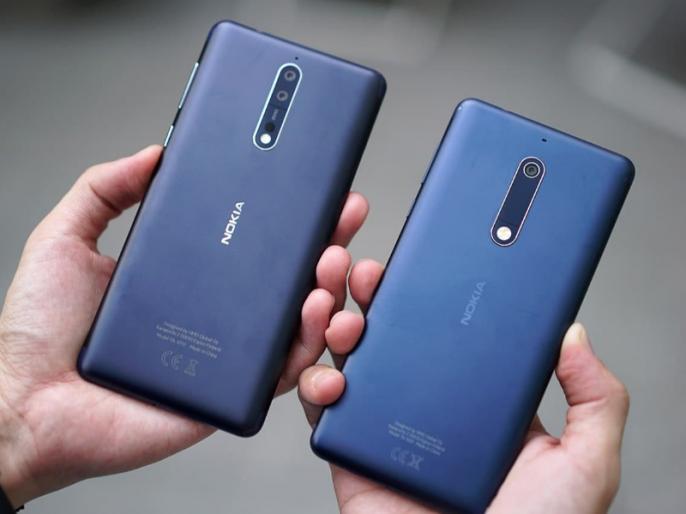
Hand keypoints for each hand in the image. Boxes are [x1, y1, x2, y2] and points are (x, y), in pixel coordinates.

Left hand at [0, 146, 367, 505]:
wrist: (26, 405)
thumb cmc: (38, 333)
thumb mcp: (65, 239)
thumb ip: (104, 189)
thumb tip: (153, 153)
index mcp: (188, 276)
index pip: (250, 240)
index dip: (287, 216)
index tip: (313, 189)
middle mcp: (214, 312)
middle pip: (285, 278)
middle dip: (325, 245)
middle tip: (342, 217)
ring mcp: (225, 353)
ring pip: (297, 322)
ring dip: (327, 289)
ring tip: (330, 262)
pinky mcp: (228, 392)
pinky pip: (282, 370)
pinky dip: (308, 343)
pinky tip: (313, 312)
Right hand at [298, 260, 629, 513]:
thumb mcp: (584, 462)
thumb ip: (595, 398)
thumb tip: (573, 334)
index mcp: (474, 399)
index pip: (445, 329)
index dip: (425, 291)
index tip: (413, 259)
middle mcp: (427, 405)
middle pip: (389, 335)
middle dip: (367, 296)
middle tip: (361, 270)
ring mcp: (387, 426)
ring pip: (350, 361)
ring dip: (334, 324)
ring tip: (335, 306)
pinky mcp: (353, 453)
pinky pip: (324, 411)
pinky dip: (314, 385)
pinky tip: (328, 374)